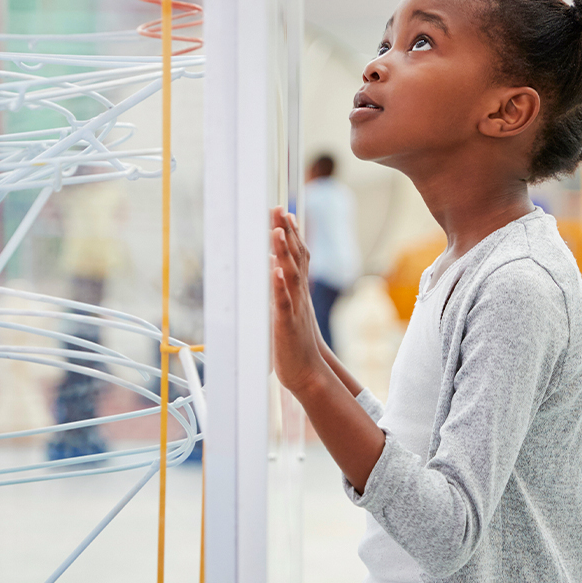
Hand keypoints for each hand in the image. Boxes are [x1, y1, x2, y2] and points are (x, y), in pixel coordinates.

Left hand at [271, 206, 328, 395]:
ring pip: (290, 276)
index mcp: (299, 292)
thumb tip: (273, 265)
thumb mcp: (289, 309)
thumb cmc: (296, 342)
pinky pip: (284, 303)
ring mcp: (294, 309)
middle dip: (287, 233)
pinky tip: (275, 271)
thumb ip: (283, 288)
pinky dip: (280, 287)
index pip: (298, 257)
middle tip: (280, 209)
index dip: (292, 234)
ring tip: (278, 231)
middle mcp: (299, 296)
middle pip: (295, 259)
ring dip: (285, 253)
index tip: (284, 212)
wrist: (308, 372)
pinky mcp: (286, 325)